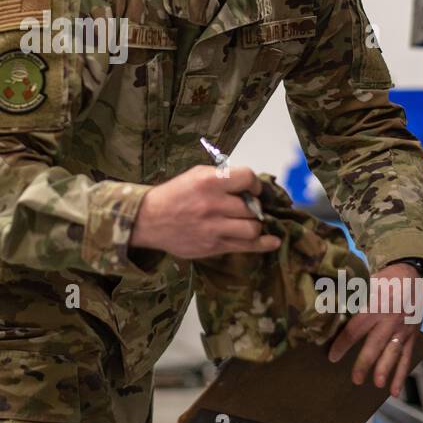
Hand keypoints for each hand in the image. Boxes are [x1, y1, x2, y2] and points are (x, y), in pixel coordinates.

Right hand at [129, 165, 279, 258]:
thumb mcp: (196, 175)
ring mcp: (214, 229)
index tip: (252, 188)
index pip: (248, 178)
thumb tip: (251, 185)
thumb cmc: (174, 195)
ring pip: (252, 228)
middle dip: (254, 206)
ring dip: (255, 224)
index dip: (255, 184)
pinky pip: (247, 247)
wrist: (149, 220)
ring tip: (247, 221)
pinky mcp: (213, 246)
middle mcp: (213, 205)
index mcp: (209, 182)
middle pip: (252, 207)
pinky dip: (264, 244)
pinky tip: (273, 241)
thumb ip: (223, 178)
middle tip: (247, 207)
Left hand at [326, 262, 422, 396]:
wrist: (413, 276)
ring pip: (393, 352)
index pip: (356, 328)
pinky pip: (407, 357)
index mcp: (374, 306)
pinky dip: (401, 374)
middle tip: (355, 379)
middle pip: (375, 344)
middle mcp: (389, 319)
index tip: (332, 357)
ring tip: (377, 384)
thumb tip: (322, 306)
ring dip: (386, 369)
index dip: (343, 344)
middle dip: (365, 362)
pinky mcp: (412, 336)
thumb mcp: (366, 283)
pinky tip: (394, 390)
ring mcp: (402, 329)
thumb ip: (349, 297)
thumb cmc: (383, 281)